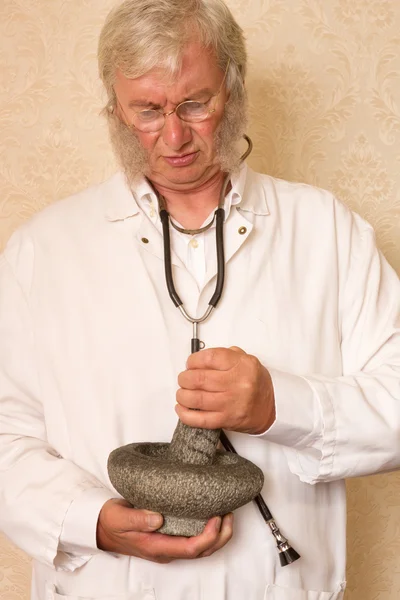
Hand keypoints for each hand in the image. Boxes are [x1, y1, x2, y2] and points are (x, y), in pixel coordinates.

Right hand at [96, 499, 233, 562]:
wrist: (102, 527)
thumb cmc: (111, 522)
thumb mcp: (120, 517)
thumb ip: (138, 518)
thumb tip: (159, 518)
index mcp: (157, 547)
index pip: (191, 549)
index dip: (208, 536)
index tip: (217, 517)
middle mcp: (166, 549)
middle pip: (202, 551)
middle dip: (220, 536)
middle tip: (229, 514)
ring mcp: (169, 545)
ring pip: (201, 548)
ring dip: (217, 534)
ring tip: (226, 514)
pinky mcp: (169, 537)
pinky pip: (194, 539)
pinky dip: (208, 530)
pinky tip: (211, 514)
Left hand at [176, 347, 274, 434]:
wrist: (272, 408)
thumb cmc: (255, 383)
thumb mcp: (246, 360)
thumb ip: (225, 354)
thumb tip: (199, 359)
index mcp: (242, 365)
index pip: (210, 358)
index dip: (194, 360)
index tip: (190, 363)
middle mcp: (237, 383)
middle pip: (199, 379)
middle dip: (185, 378)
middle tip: (184, 379)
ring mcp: (231, 403)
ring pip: (196, 399)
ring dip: (182, 395)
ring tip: (182, 393)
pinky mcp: (226, 420)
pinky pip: (200, 419)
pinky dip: (185, 414)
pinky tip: (181, 408)